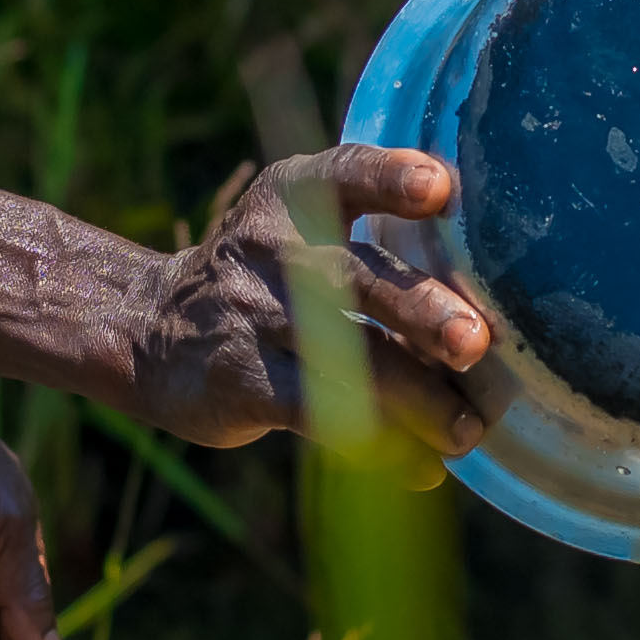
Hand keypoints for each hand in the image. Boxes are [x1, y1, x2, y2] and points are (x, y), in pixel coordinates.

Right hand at [128, 145, 498, 460]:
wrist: (148, 329)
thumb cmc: (266, 280)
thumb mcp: (297, 230)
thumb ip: (378, 251)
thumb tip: (492, 322)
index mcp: (294, 195)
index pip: (346, 173)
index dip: (391, 179)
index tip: (440, 189)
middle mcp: (273, 249)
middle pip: (358, 276)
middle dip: (421, 310)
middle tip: (475, 343)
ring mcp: (254, 315)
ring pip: (349, 358)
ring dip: (418, 399)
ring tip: (467, 430)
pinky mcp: (242, 380)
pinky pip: (322, 414)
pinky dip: (382, 444)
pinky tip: (422, 467)